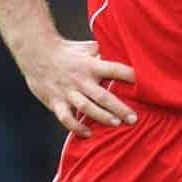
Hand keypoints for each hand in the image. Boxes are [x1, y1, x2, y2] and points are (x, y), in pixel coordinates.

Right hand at [20, 39, 136, 136]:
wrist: (36, 53)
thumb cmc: (67, 51)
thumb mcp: (87, 48)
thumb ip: (105, 52)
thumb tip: (124, 50)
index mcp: (91, 65)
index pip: (115, 70)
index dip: (130, 76)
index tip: (146, 84)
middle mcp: (81, 80)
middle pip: (103, 96)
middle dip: (119, 108)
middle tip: (134, 118)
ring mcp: (67, 92)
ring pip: (86, 108)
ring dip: (101, 117)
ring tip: (116, 124)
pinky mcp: (55, 102)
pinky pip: (66, 118)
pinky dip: (76, 127)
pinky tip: (88, 133)